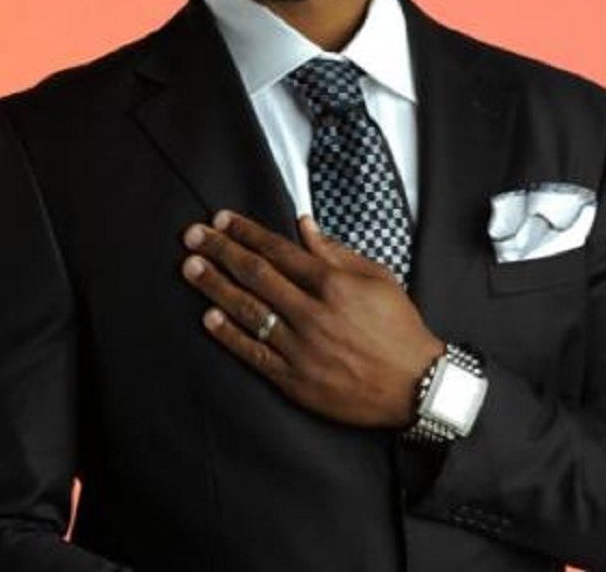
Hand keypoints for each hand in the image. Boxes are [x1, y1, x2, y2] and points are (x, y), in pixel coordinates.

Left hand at [181, 211, 444, 428]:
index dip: (247, 232)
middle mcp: (313, 313)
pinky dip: (230, 334)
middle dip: (220, 251)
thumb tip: (304, 225)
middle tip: (193, 235)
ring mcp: (302, 348)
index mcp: (333, 284)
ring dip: (215, 286)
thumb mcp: (378, 278)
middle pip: (256, 275)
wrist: (416, 387)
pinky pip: (254, 353)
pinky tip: (208, 316)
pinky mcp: (295, 380)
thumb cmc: (400, 328)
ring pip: (248, 311)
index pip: (279, 250)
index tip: (223, 218)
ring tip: (189, 267)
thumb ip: (335, 252)